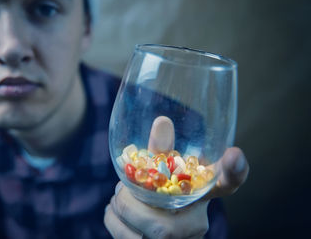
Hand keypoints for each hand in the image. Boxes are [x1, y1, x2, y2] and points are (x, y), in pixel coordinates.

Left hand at [104, 147, 248, 238]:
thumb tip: (162, 120)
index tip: (234, 152)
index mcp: (201, 196)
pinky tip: (113, 213)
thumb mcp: (162, 175)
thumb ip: (161, 152)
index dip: (234, 171)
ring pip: (151, 232)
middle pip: (170, 214)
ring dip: (121, 210)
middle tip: (120, 190)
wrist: (150, 232)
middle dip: (132, 201)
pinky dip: (113, 221)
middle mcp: (196, 223)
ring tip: (117, 200)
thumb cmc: (158, 200)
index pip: (227, 184)